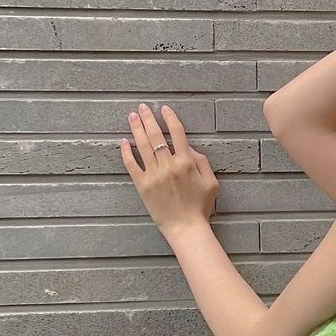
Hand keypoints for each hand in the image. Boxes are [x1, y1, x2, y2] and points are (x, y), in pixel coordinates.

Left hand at [120, 103, 218, 234]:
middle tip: (142, 107)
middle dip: (149, 119)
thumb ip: (202, 162)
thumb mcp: (211, 182)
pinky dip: (126, 152)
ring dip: (136, 129)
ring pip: (142, 146)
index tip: (164, 109)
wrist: (185, 227)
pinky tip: (123, 142)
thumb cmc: (200, 206)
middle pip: (156, 136)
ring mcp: (154, 175)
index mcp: (186, 162)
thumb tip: (189, 147)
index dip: (170, 118)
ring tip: (132, 116)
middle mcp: (168, 165)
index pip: (177, 133)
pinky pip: (131, 165)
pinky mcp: (143, 185)